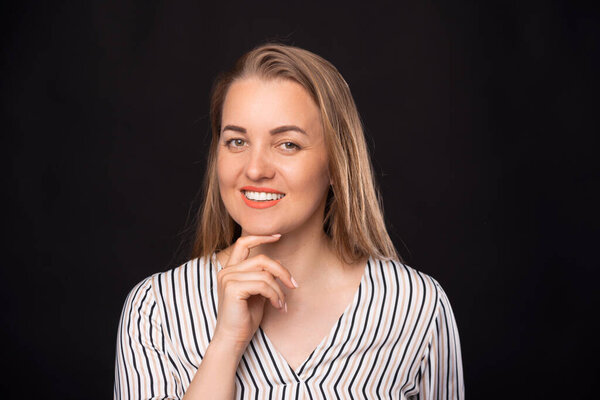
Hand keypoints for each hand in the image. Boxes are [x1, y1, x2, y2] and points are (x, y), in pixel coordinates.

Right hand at [212, 234, 296, 352]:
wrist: (233, 340)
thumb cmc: (245, 319)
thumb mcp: (259, 294)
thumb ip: (264, 277)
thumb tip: (278, 262)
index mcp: (230, 270)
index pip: (243, 243)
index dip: (261, 237)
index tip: (279, 235)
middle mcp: (227, 272)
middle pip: (262, 259)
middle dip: (282, 271)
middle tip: (293, 285)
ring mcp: (228, 279)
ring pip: (265, 274)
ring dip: (279, 290)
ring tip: (282, 304)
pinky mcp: (232, 289)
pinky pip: (263, 285)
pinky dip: (275, 295)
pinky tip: (277, 306)